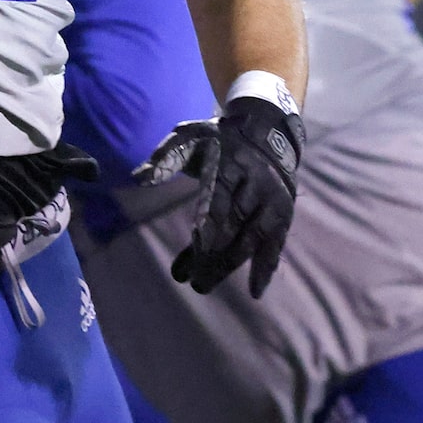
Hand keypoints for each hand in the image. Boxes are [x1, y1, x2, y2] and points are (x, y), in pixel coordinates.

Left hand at [135, 95, 303, 297]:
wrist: (267, 131)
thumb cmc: (219, 140)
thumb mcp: (191, 136)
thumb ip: (166, 157)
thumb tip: (139, 179)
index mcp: (233, 162)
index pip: (220, 199)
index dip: (208, 225)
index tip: (196, 247)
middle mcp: (258, 183)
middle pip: (234, 224)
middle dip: (212, 254)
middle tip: (191, 279)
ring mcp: (273, 201)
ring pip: (252, 238)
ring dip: (228, 265)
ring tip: (203, 285)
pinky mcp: (283, 215)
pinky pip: (275, 244)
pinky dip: (265, 268)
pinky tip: (255, 291)